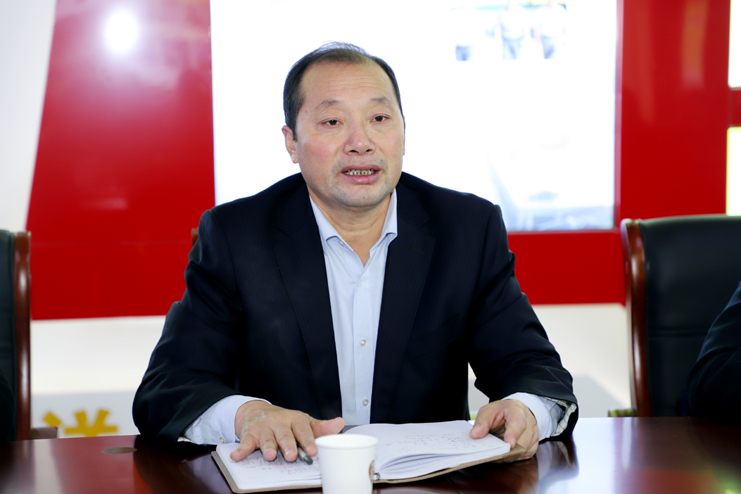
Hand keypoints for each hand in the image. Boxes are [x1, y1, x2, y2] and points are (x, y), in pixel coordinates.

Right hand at [230, 401, 344, 461]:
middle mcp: (279, 423)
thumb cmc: (284, 421)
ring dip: (267, 446)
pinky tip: (237, 456)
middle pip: (285, 435)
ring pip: (266, 439)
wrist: (257, 410)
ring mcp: (264, 428)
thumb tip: (340, 424)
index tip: (313, 451)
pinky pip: (245, 442)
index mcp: (295, 420)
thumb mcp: (303, 422)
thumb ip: (320, 428)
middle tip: (291, 455)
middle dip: (288, 445)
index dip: (308, 441)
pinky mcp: (249, 434)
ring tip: (269, 455)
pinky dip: (241, 449)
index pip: (303, 430)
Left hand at [470, 399, 538, 461]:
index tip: (509, 444)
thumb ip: (482, 422)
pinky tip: (502, 453)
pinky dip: (511, 457)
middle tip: (491, 452)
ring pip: (522, 451)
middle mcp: (529, 423)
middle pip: (522, 441)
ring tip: (495, 451)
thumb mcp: (488, 411)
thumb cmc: (501, 411)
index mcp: (517, 410)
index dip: (514, 434)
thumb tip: (474, 435)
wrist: (514, 412)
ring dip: (507, 454)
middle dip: (506, 449)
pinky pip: (522, 456)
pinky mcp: (533, 446)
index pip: (518, 422)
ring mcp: (533, 436)